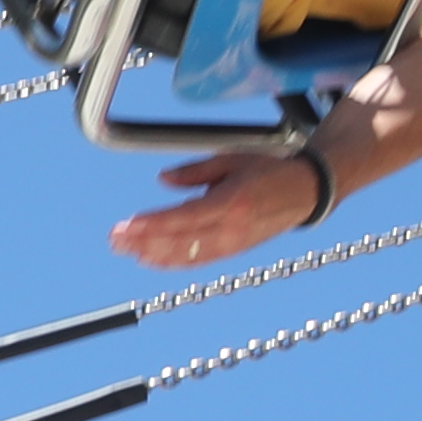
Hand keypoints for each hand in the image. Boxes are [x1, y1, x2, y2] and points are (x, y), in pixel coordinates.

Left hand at [111, 153, 318, 272]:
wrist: (308, 191)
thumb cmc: (270, 170)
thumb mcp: (232, 160)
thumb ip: (195, 172)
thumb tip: (163, 181)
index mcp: (230, 202)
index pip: (181, 219)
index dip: (150, 226)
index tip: (124, 227)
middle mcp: (231, 228)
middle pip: (178, 242)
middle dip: (142, 242)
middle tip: (113, 239)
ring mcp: (233, 243)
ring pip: (185, 256)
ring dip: (152, 254)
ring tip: (125, 249)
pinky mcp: (235, 251)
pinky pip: (198, 260)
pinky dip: (172, 261)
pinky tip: (151, 258)